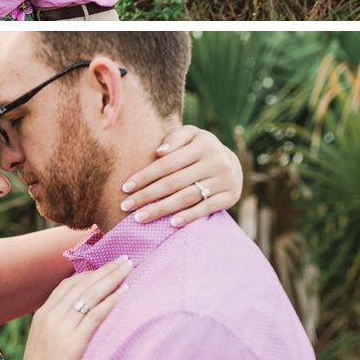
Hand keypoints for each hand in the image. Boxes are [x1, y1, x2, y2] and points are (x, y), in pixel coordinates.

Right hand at [13, 255, 132, 359]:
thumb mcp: (44, 344)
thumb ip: (58, 327)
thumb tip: (78, 319)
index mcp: (43, 314)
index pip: (69, 284)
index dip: (90, 272)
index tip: (107, 264)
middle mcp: (50, 315)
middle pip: (82, 284)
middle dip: (105, 269)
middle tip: (125, 258)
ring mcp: (60, 328)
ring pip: (90, 294)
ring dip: (112, 278)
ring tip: (129, 268)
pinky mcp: (73, 343)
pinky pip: (95, 315)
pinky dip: (111, 300)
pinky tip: (124, 291)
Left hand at [119, 125, 242, 226]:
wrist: (233, 163)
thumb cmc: (200, 148)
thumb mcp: (190, 135)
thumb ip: (174, 139)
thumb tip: (159, 152)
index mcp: (202, 144)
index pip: (167, 163)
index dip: (145, 176)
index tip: (125, 187)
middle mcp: (215, 161)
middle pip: (174, 182)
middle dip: (147, 195)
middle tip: (126, 206)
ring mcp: (225, 180)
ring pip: (187, 197)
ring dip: (162, 209)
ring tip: (140, 217)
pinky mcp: (230, 196)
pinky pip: (206, 208)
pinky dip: (189, 216)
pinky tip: (171, 224)